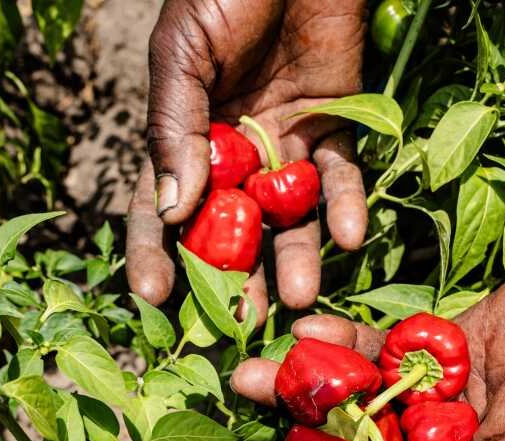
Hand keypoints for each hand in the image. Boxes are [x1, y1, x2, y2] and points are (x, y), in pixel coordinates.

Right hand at [126, 0, 369, 323]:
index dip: (156, 254)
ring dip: (295, 259)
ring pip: (289, 217)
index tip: (155, 300)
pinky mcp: (335, 130)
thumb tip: (169, 211)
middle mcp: (233, 152)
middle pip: (231, 230)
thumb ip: (175, 129)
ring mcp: (285, 146)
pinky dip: (346, 208)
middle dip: (235, 279)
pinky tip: (349, 240)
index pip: (161, 208)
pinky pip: (341, 179)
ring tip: (298, 298)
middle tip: (240, 323)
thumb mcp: (183, 54)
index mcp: (183, 136)